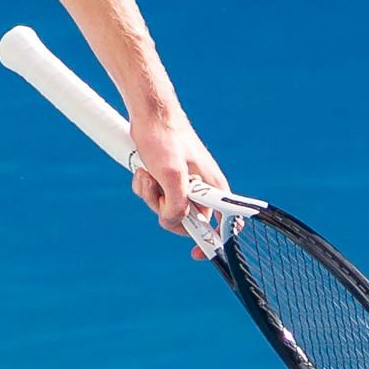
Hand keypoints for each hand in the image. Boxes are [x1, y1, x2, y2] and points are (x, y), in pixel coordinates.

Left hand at [127, 110, 229, 260]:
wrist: (150, 114)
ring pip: (166, 209)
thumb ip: (177, 205)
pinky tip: (143, 171)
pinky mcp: (168, 179)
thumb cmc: (165, 139)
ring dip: (151, 196)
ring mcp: (184, 184)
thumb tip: (174, 223)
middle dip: (165, 210)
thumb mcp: (171, 175)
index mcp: (214, 188)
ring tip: (148, 173)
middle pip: (185, 221)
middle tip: (158, 191)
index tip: (194, 254)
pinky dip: (146, 188)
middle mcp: (202, 189)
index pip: (225, 225)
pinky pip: (155, 197)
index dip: (212, 242)